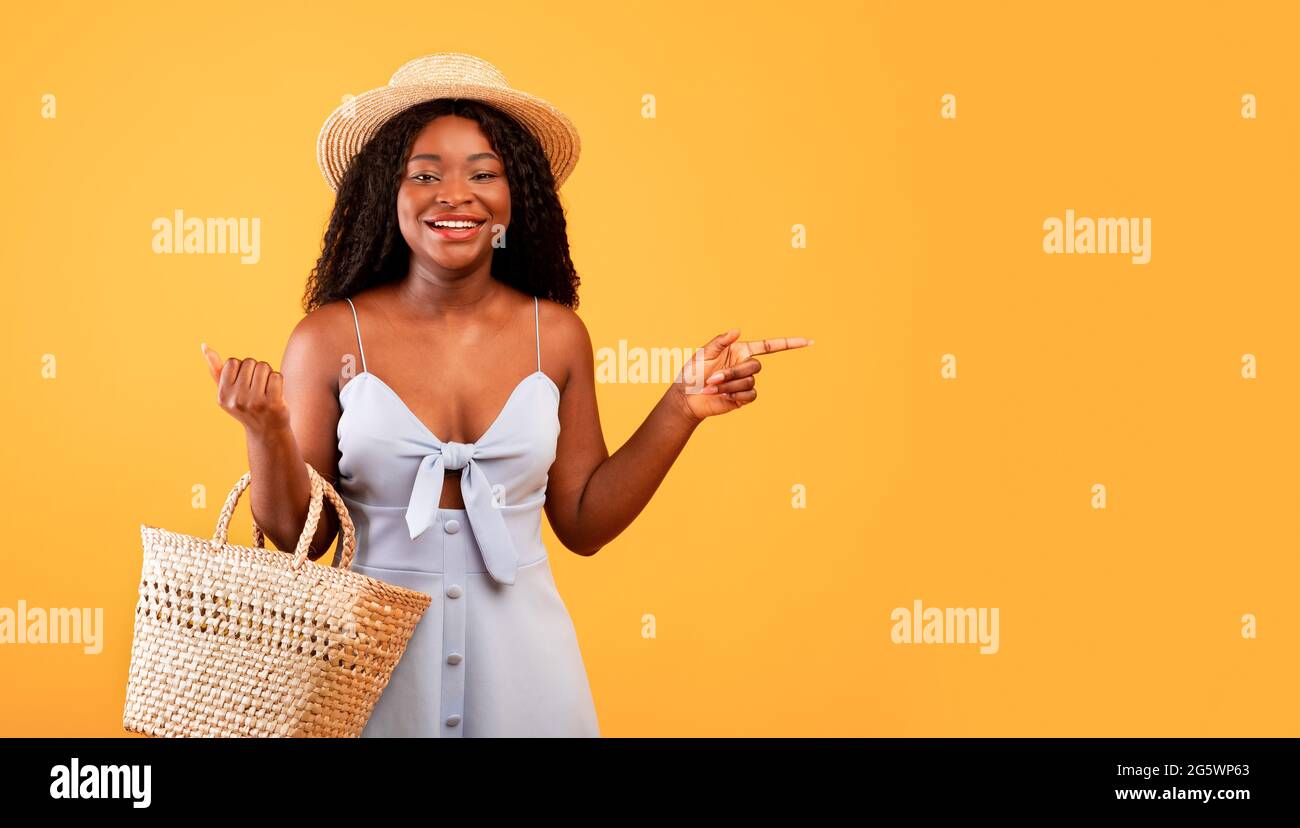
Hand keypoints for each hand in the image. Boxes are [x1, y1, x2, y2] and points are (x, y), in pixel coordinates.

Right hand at [201, 342, 291, 434]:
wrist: (267, 431)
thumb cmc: (247, 407)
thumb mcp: (228, 392)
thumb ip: (216, 370)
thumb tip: (204, 346)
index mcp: (223, 395)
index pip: (233, 362)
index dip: (242, 368)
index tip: (244, 384)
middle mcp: (236, 399)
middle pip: (250, 362)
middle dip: (256, 370)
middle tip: (258, 389)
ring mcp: (255, 402)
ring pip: (264, 366)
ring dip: (268, 374)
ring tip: (266, 390)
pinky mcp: (272, 404)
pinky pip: (276, 376)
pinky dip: (279, 380)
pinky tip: (276, 393)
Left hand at [672, 329, 813, 422]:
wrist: (687, 397)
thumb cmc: (693, 372)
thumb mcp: (704, 353)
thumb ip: (720, 341)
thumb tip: (737, 330)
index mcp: (740, 350)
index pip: (769, 346)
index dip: (789, 343)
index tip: (808, 341)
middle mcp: (745, 364)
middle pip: (756, 366)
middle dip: (733, 373)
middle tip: (713, 379)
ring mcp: (745, 382)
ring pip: (750, 381)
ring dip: (729, 385)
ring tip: (710, 388)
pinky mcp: (743, 397)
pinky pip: (750, 394)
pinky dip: (734, 395)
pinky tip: (722, 396)